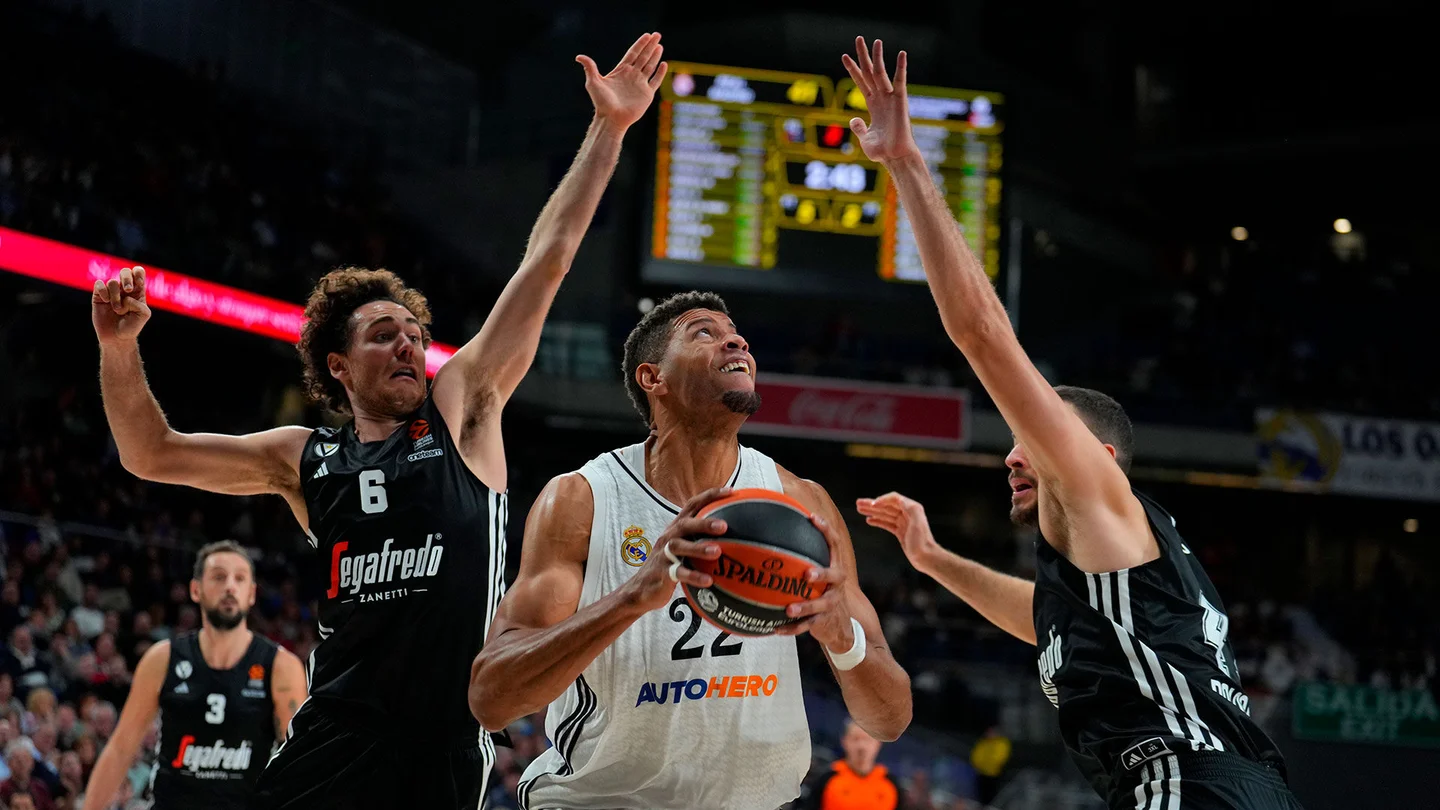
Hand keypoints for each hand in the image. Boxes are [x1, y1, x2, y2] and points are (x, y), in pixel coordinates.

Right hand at [92, 265, 151, 345]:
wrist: (117, 338)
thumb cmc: (132, 326)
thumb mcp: (143, 315)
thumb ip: (139, 303)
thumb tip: (125, 297)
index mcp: (137, 291)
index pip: (138, 272)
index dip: (138, 273)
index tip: (138, 284)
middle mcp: (124, 289)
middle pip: (125, 271)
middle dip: (127, 278)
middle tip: (128, 290)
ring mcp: (111, 292)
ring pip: (112, 282)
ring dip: (116, 296)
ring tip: (117, 309)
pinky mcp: (98, 296)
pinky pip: (99, 284)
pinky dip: (103, 292)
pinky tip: (106, 301)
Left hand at [577, 32, 667, 129]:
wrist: (611, 118)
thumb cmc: (601, 102)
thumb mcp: (593, 82)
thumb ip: (590, 68)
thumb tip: (578, 56)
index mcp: (621, 71)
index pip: (632, 54)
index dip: (640, 44)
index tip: (647, 35)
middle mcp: (632, 76)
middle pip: (643, 57)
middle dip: (650, 45)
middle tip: (657, 34)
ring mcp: (640, 84)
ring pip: (650, 66)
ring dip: (655, 56)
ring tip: (660, 45)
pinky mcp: (647, 94)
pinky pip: (655, 81)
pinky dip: (660, 73)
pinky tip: (664, 64)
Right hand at [618, 486, 730, 612]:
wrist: (641, 589)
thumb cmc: (669, 566)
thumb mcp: (683, 549)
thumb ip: (701, 539)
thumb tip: (735, 537)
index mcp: (676, 528)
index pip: (692, 505)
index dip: (710, 496)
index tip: (731, 491)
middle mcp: (669, 537)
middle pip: (685, 524)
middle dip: (704, 523)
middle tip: (724, 526)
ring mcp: (664, 555)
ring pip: (679, 546)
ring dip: (698, 548)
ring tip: (717, 552)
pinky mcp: (662, 573)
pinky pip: (678, 573)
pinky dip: (693, 576)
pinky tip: (708, 580)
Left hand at [775, 514, 856, 653]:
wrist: (839, 626)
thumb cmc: (821, 591)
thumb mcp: (818, 573)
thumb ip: (803, 555)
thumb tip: (775, 529)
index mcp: (835, 566)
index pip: (834, 544)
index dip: (826, 530)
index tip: (812, 518)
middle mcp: (836, 584)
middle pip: (834, 575)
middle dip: (821, 574)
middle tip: (807, 574)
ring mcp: (831, 603)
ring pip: (820, 605)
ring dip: (805, 607)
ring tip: (789, 609)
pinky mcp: (823, 621)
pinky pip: (806, 626)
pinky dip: (791, 628)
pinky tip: (776, 629)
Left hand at [841, 37, 921, 164]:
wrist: (895, 157)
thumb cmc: (882, 152)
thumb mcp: (864, 138)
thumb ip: (858, 127)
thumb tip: (854, 119)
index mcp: (873, 105)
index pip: (861, 82)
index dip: (852, 69)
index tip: (844, 56)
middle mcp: (881, 98)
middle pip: (870, 72)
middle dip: (863, 55)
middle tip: (858, 38)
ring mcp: (890, 98)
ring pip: (881, 73)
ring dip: (877, 57)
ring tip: (874, 40)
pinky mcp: (900, 101)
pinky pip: (900, 81)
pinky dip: (901, 67)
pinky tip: (901, 54)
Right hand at [856, 492, 941, 573]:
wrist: (926, 557)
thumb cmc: (922, 541)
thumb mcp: (917, 521)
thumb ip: (909, 508)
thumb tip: (897, 499)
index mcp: (912, 508)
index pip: (894, 499)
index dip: (882, 499)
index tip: (872, 504)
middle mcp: (907, 513)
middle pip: (886, 505)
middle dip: (872, 504)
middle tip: (859, 503)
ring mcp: (903, 523)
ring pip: (884, 514)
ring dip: (872, 511)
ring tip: (860, 510)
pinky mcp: (900, 532)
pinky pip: (886, 523)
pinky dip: (877, 521)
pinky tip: (869, 520)